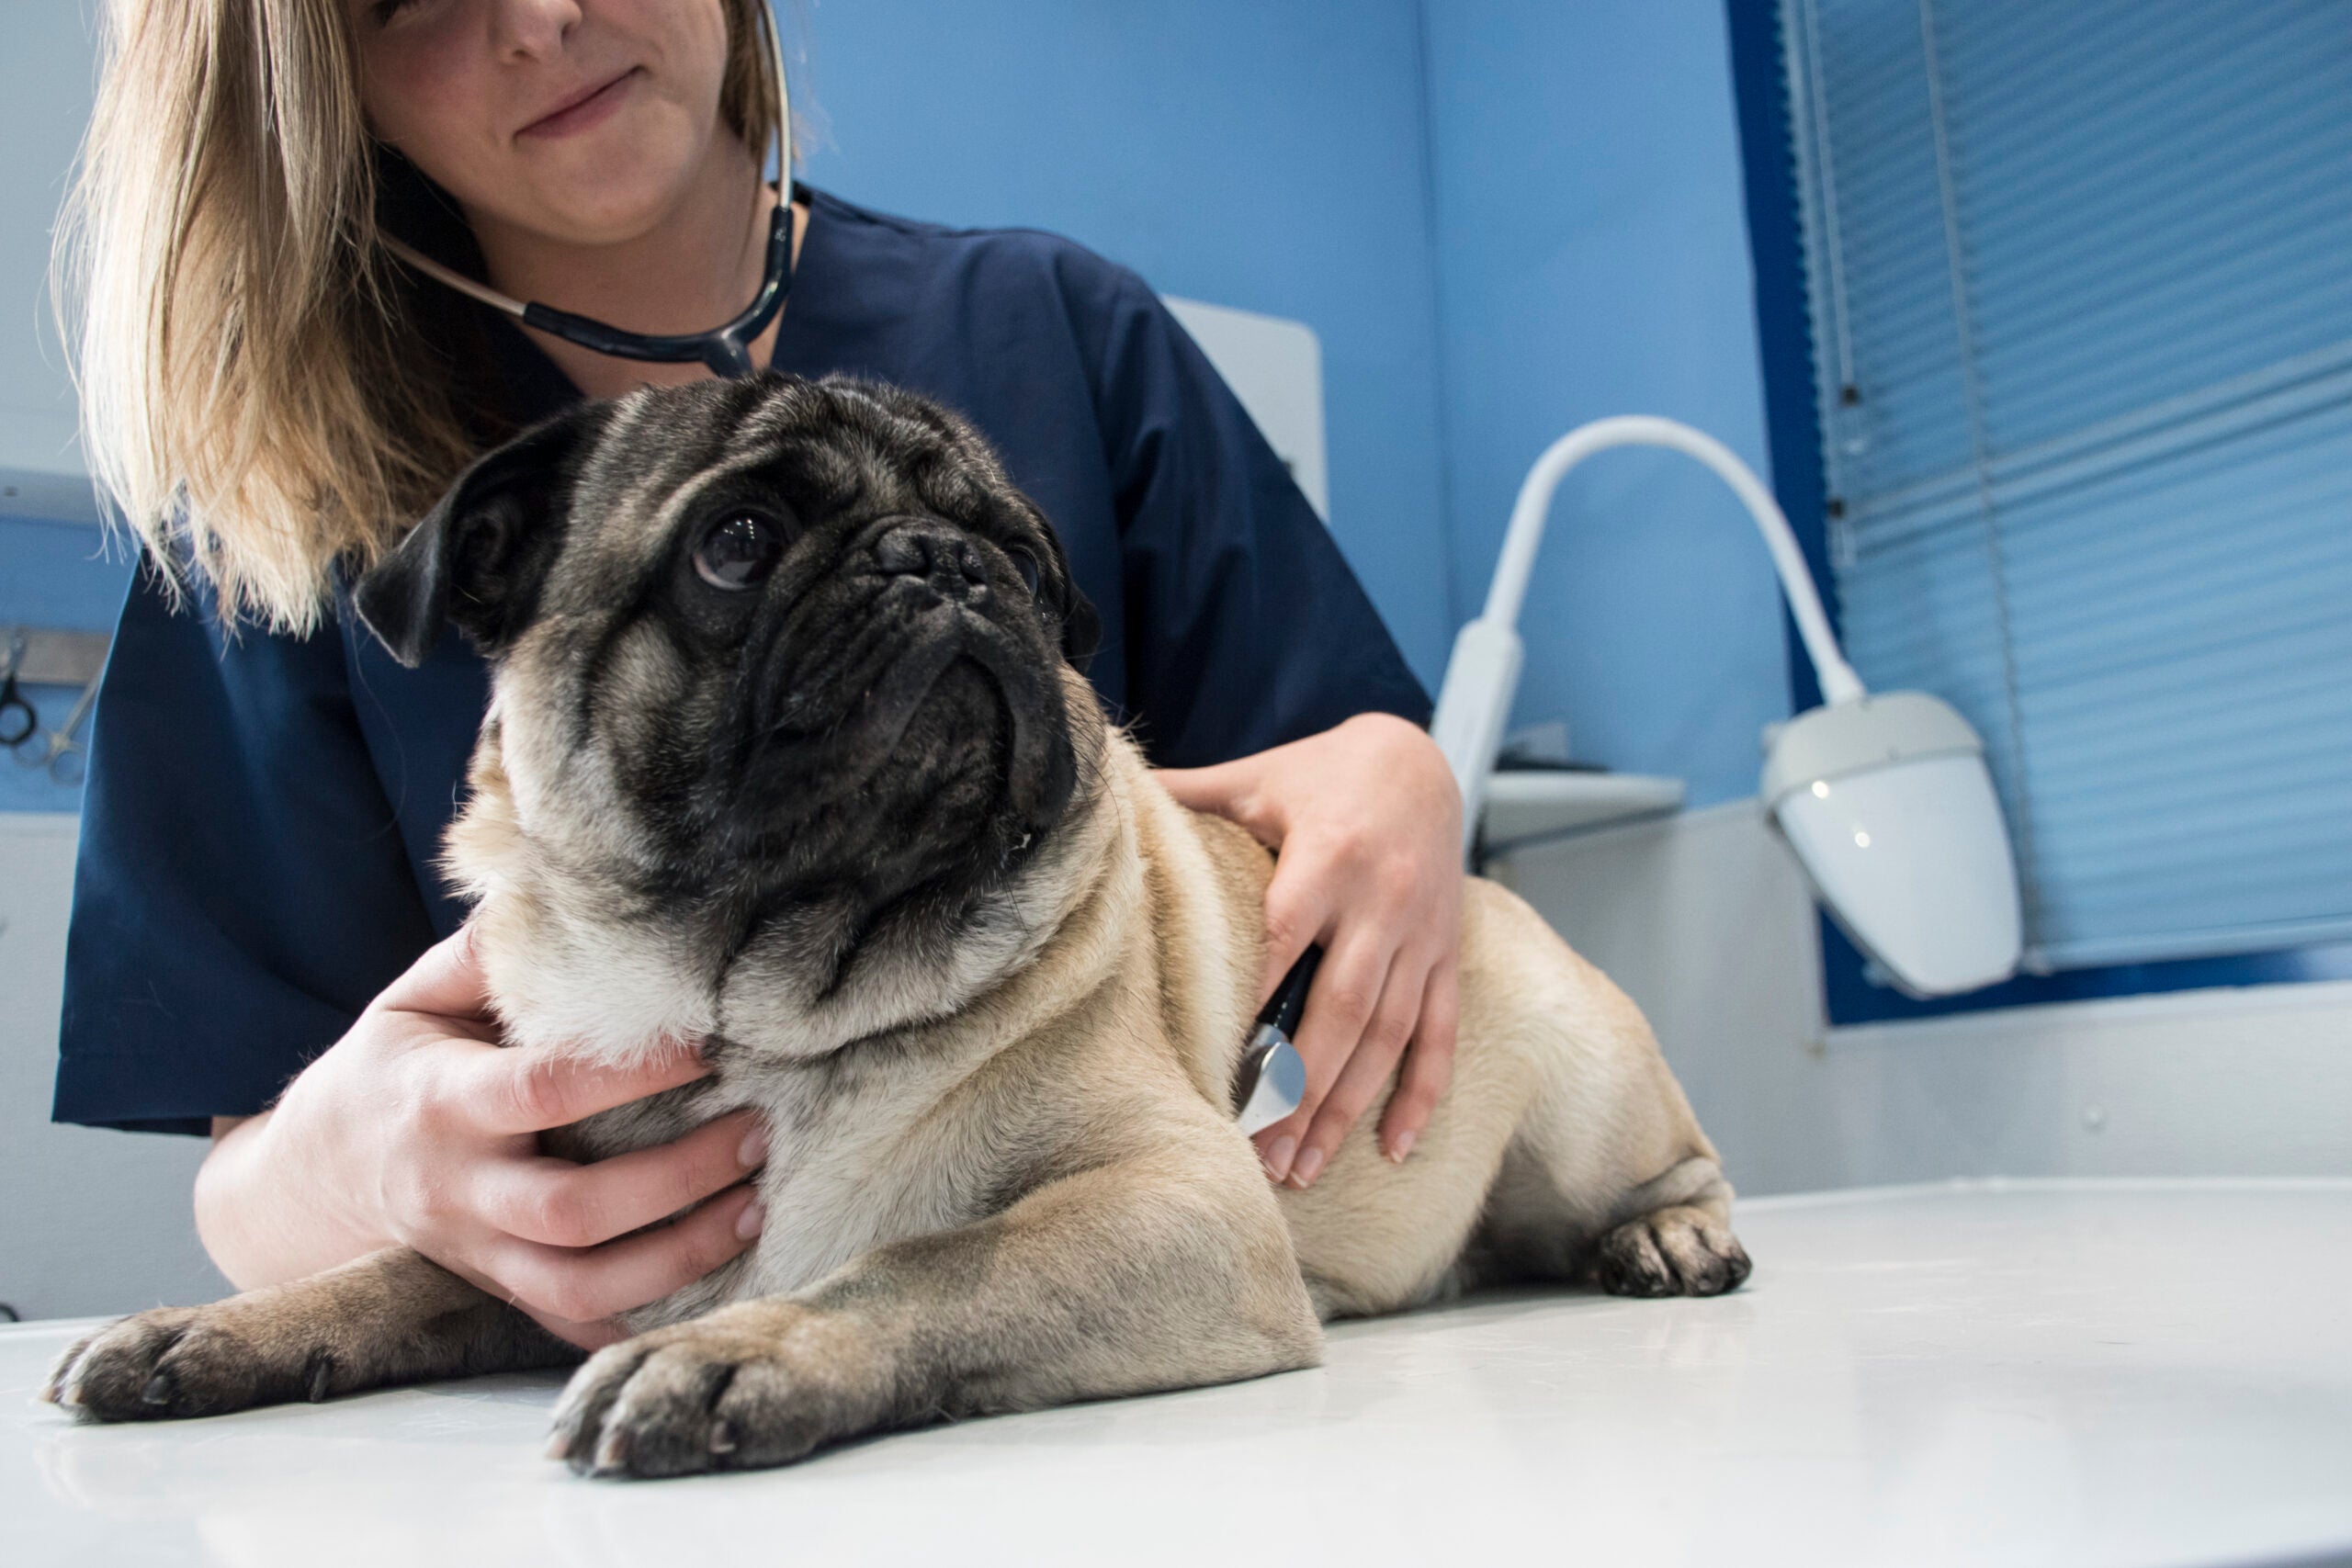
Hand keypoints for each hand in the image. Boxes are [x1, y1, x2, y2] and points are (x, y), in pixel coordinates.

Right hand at [194, 923, 767, 1348]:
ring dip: (680, 1257)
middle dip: (678, 1178)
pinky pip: (576, 1326)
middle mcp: (461, 1191)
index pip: (545, 1090)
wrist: (314, 1180)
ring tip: (757, 1208)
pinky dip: (646, 1315)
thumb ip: (483, 954)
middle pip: (574, 1211)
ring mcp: (480, 1255)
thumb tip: (549, 889)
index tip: (710, 1043)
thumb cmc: (390, 1069)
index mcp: (442, 1104)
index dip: (631, 1072)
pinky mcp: (501, 1295)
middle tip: (757, 1131)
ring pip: (581, 1285)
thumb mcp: (412, 1000)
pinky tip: (718, 1279)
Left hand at [1156, 712, 1463, 1187]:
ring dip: (1347, 1108)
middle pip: (1342, 1011)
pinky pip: (1441, 1033)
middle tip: (1262, 1157)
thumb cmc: (1322, 772)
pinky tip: (1395, 1150)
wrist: (1421, 756)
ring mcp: (1423, 934)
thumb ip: (1191, 796)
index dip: (1252, 1006)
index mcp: (1329, 856)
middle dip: (1301, 1090)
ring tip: (1304, 1168)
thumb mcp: (1257, 777)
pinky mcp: (1448, 954)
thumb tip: (1108, 800)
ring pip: (1389, 1035)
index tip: (1215, 1071)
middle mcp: (1383, 901)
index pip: (1285, 941)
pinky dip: (1422, 1094)